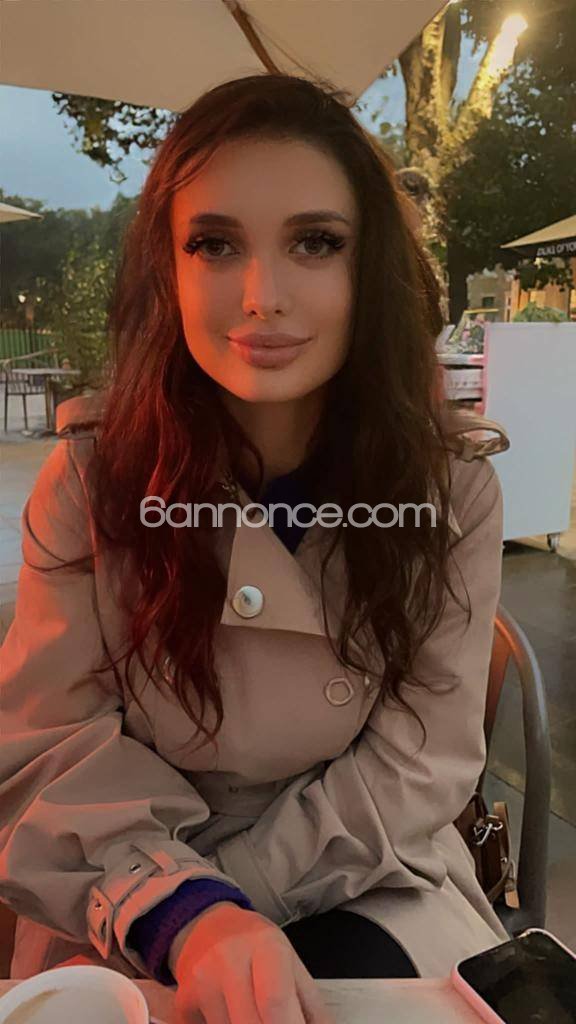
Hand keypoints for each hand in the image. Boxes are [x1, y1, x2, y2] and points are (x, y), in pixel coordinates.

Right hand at [169, 901, 335, 1022]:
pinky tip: (228, 1015)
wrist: (209, 926)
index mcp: (266, 945)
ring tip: (252, 1012)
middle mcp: (229, 958)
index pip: (275, 1001)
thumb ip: (311, 1006)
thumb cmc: (258, 948)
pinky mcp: (182, 999)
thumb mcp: (291, 963)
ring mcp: (202, 979)